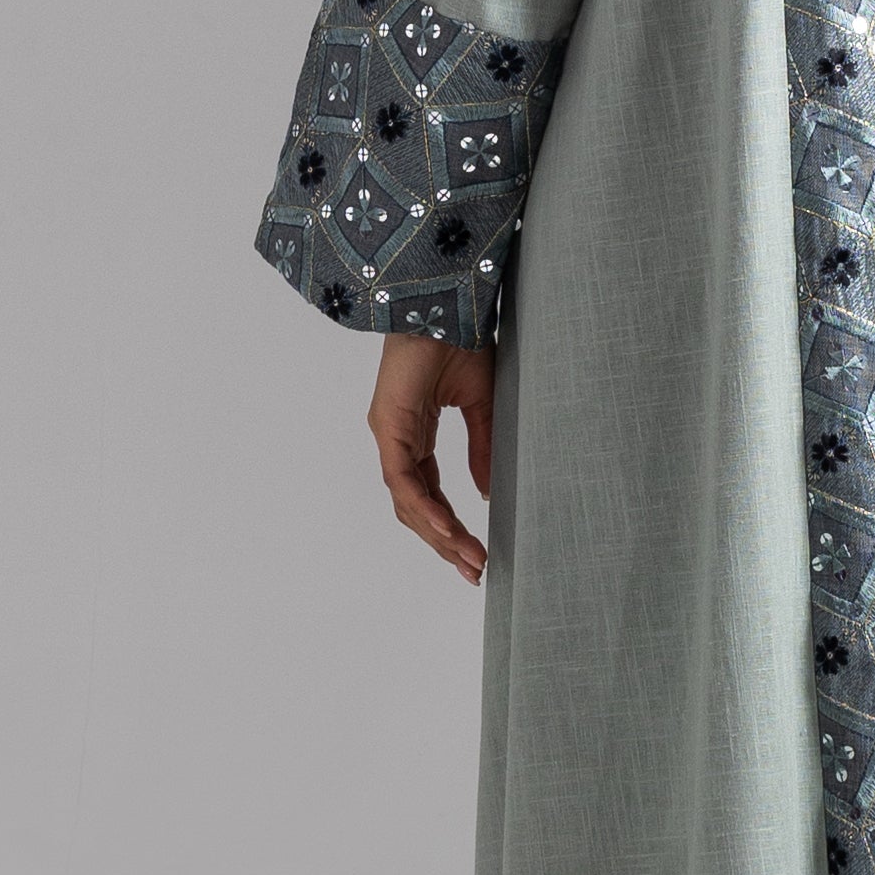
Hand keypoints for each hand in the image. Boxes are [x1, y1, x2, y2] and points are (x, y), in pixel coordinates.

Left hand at [369, 333, 496, 581]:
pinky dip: (426, 508)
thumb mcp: (481, 405)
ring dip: (439, 535)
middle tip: (474, 571)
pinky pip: (404, 481)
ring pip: (407, 502)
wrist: (447, 303)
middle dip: (445, 542)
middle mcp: (397, 440)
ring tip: (469, 559)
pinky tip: (449, 530)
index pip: (428, 493)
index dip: (450, 525)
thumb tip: (486, 495)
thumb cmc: (462, 340)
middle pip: (415, 507)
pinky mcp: (389, 427)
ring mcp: (389, 435)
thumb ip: (482, 450)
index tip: (477, 553)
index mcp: (415, 433)